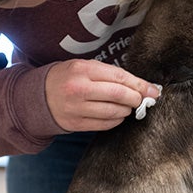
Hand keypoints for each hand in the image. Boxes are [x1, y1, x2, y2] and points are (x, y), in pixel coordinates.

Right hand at [46, 59, 160, 131]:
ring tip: (127, 106)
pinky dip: (116, 120)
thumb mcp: (84, 67)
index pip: (119, 77)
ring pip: (114, 112)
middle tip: (142, 100)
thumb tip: (142, 86)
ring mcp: (76, 108)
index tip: (154, 91)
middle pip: (119, 95)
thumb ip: (110, 74)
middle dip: (136, 99)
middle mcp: (79, 89)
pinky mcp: (76, 124)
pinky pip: (105, 125)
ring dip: (127, 111)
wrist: (38, 96)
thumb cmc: (68, 78)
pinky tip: (116, 115)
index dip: (140, 85)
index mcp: (83, 69)